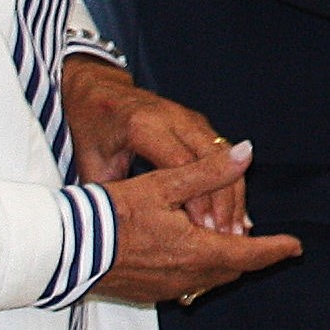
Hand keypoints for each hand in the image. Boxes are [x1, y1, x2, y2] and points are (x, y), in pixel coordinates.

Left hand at [61, 59, 245, 231]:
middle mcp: (172, 118)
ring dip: (233, 194)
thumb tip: (124, 233)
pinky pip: (223, 154)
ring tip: (236, 230)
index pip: (181, 164)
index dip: (197, 197)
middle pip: (212, 159)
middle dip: (224, 200)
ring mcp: (189, 118)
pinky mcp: (199, 123)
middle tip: (229, 236)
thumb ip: (110, 195)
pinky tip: (235, 212)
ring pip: (225, 156)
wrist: (98, 93)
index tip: (203, 229)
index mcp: (143, 126)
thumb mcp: (92, 164)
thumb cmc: (93, 130)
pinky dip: (232, 182)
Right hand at [91, 143, 301, 305]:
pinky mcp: (148, 295)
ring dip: (221, 262)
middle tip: (262, 240)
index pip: (250, 255)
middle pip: (231, 269)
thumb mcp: (163, 183)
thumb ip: (209, 171)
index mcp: (197, 252)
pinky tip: (187, 253)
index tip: (296, 246)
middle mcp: (187, 278)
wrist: (66, 246)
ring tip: (226, 242)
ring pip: (208, 279)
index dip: (275, 249)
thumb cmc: (113, 212)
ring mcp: (166, 290)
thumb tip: (247, 153)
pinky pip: (185, 284)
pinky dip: (197, 268)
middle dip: (249, 255)